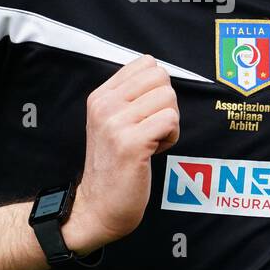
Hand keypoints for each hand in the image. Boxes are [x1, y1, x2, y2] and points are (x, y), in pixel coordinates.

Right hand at [64, 54, 178, 251]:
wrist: (98, 206)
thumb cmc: (114, 165)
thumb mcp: (111, 122)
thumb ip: (130, 96)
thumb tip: (160, 74)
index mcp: (101, 96)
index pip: (147, 63)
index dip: (157, 88)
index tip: (145, 114)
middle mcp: (105, 105)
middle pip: (161, 77)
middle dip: (166, 103)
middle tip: (151, 129)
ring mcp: (116, 123)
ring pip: (169, 98)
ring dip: (169, 123)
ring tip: (151, 141)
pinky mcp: (131, 143)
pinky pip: (170, 120)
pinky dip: (171, 137)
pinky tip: (153, 152)